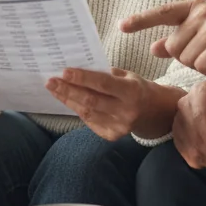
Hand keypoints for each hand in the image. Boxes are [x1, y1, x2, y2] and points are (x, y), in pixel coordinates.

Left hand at [46, 67, 169, 141]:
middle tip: (51, 81)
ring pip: (87, 112)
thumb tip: (77, 69)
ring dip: (68, 100)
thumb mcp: (127, 76)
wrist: (154, 112)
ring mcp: (120, 126)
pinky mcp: (113, 135)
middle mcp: (127, 111)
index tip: (64, 72)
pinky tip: (69, 101)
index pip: (103, 84)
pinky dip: (78, 110)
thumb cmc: (136, 88)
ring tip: (55, 89)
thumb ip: (105, 74)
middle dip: (68, 90)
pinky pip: (90, 121)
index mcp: (132, 91)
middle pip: (91, 100)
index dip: (83, 78)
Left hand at [120, 0, 205, 75]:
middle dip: (187, 57)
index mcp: (196, 7)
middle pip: (174, 47)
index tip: (121, 26)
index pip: (163, 12)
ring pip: (187, 59)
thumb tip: (154, 46)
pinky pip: (202, 66)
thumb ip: (181, 38)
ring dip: (201, 64)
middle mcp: (202, 12)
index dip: (141, 20)